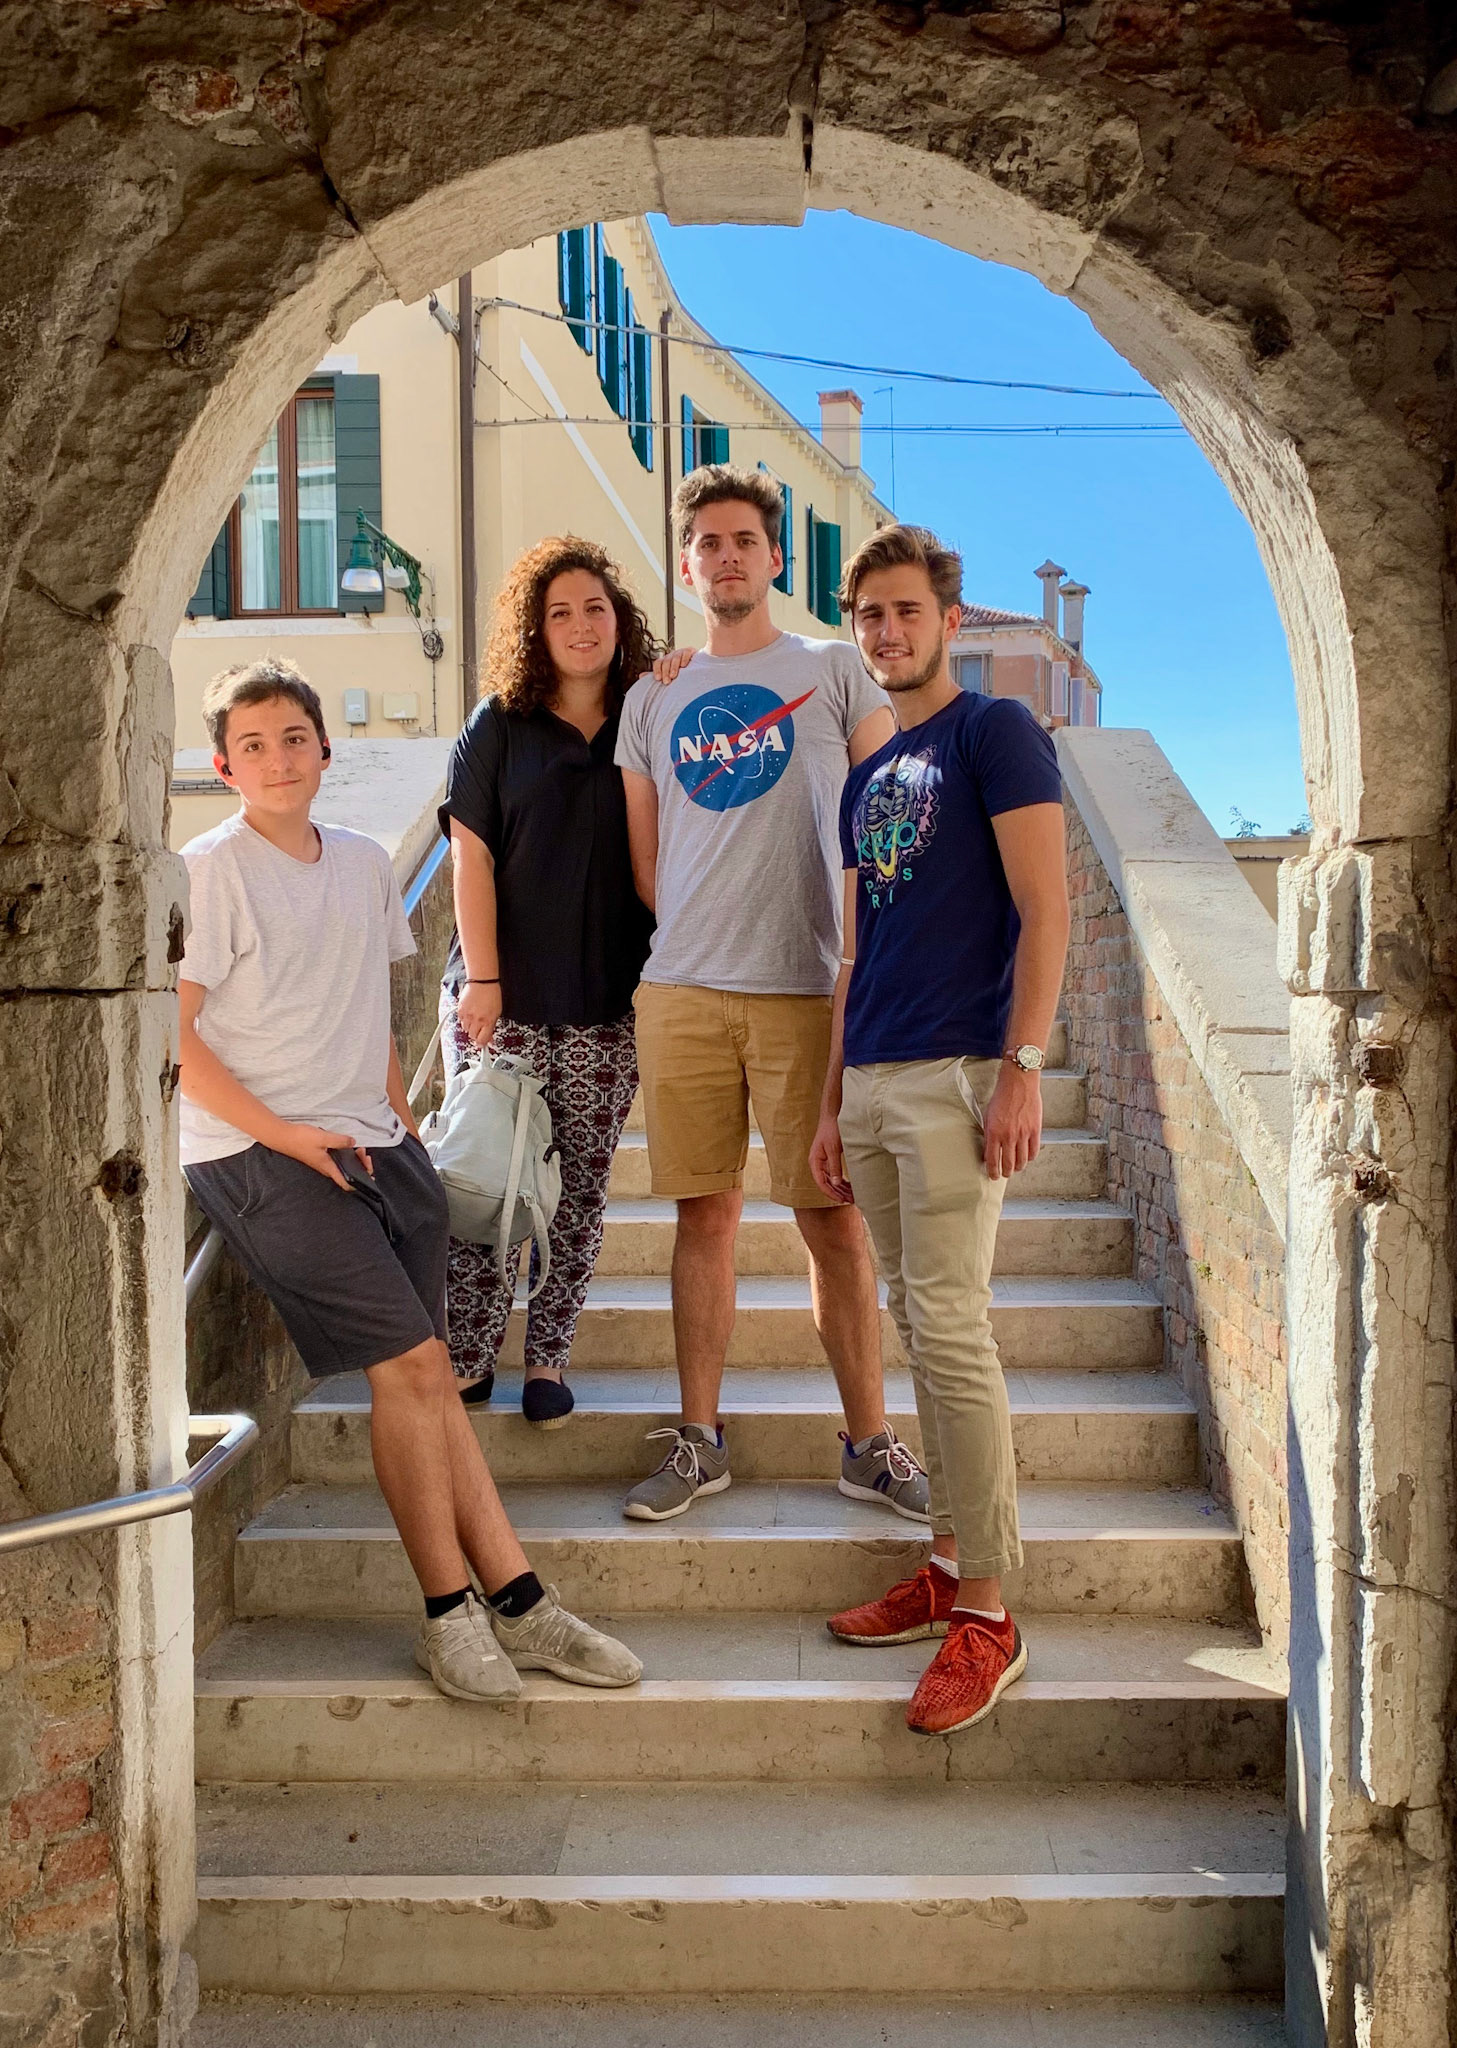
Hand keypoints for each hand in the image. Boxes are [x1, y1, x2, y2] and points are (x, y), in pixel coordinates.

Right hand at [275, 1123, 371, 1188]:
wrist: (283, 1137)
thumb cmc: (301, 1139)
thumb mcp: (324, 1138)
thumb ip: (340, 1141)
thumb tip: (353, 1143)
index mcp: (329, 1168)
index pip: (347, 1183)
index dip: (361, 1183)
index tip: (370, 1175)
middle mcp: (327, 1168)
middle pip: (349, 1174)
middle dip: (361, 1166)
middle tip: (364, 1153)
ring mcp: (325, 1163)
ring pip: (345, 1166)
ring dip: (355, 1160)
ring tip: (359, 1149)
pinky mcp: (322, 1157)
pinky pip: (339, 1160)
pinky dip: (347, 1155)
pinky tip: (349, 1146)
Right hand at [456, 979, 501, 1049]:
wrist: (482, 981)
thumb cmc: (492, 994)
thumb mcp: (497, 1012)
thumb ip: (492, 1027)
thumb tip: (490, 1038)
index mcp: (487, 1021)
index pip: (482, 1040)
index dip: (483, 1044)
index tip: (484, 1044)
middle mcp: (476, 1020)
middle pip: (473, 1036)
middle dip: (477, 1035)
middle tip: (481, 1029)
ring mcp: (466, 1015)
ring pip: (466, 1029)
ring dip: (471, 1028)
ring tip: (476, 1019)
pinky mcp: (460, 1010)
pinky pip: (461, 1021)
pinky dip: (465, 1020)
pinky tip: (470, 1014)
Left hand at [649, 647, 694, 686]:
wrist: (695, 667)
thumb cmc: (679, 673)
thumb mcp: (666, 674)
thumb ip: (656, 675)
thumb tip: (641, 676)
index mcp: (664, 661)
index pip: (658, 663)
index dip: (657, 670)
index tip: (657, 679)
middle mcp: (671, 656)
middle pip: (666, 661)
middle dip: (665, 672)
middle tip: (666, 681)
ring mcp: (680, 653)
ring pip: (675, 658)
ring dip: (674, 667)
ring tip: (674, 676)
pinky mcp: (690, 651)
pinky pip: (686, 653)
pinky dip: (684, 659)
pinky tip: (684, 665)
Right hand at [809, 1108, 853, 1203]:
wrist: (833, 1116)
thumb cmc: (831, 1129)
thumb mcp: (834, 1149)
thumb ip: (835, 1166)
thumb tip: (836, 1183)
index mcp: (815, 1161)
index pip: (821, 1183)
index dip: (831, 1193)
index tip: (842, 1200)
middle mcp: (817, 1163)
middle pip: (826, 1184)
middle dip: (838, 1193)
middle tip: (851, 1200)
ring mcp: (823, 1162)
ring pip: (831, 1180)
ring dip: (841, 1189)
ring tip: (852, 1196)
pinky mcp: (830, 1159)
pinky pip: (835, 1175)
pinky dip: (842, 1181)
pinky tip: (850, 1187)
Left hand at [981, 1065, 1042, 1179]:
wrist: (1018, 1083)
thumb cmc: (1001, 1097)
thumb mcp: (988, 1116)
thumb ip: (989, 1134)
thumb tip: (989, 1150)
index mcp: (994, 1132)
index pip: (992, 1160)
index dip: (993, 1172)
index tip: (993, 1176)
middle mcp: (1008, 1136)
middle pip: (1008, 1164)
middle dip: (1005, 1173)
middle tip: (1004, 1174)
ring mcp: (1023, 1134)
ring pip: (1022, 1161)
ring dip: (1018, 1167)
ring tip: (1016, 1168)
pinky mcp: (1035, 1130)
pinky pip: (1034, 1151)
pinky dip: (1030, 1157)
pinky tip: (1027, 1157)